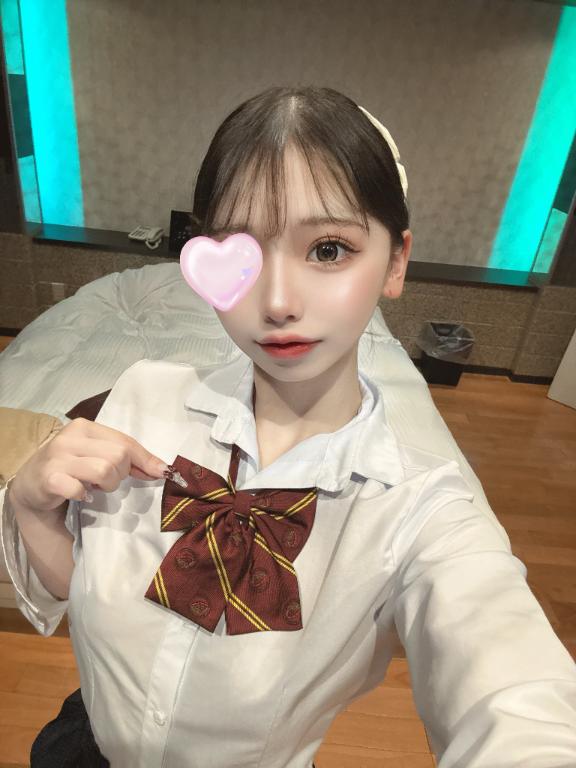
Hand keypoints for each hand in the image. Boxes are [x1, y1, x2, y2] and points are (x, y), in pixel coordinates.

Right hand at [8, 418, 166, 514]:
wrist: (31, 484)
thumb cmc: (71, 468)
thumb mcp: (98, 456)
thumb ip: (128, 459)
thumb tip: (161, 469)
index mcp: (85, 427)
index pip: (125, 442)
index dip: (146, 460)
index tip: (160, 473)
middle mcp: (70, 437)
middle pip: (118, 457)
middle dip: (120, 475)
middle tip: (106, 481)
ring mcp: (58, 457)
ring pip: (104, 471)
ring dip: (106, 486)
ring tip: (93, 487)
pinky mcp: (49, 478)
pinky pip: (81, 489)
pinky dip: (85, 496)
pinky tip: (80, 494)